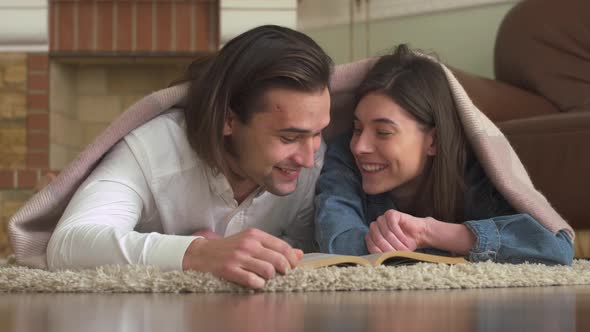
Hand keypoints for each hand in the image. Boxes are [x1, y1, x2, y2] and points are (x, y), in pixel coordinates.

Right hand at [182, 228, 303, 288]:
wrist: (202, 253)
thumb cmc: (230, 248)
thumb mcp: (252, 241)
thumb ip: (275, 247)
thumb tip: (299, 253)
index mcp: (255, 234)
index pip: (282, 246)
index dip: (292, 258)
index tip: (293, 266)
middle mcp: (248, 244)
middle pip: (278, 260)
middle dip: (284, 270)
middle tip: (281, 274)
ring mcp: (238, 257)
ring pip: (267, 271)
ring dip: (270, 278)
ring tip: (265, 277)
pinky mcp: (229, 269)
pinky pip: (252, 280)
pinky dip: (258, 284)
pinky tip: (255, 283)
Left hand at [365, 209, 429, 253]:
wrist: (418, 234)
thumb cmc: (404, 245)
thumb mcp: (393, 253)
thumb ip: (383, 255)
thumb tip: (377, 262)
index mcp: (371, 237)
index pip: (371, 246)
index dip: (382, 254)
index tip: (392, 259)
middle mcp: (374, 227)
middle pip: (378, 240)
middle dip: (390, 249)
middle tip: (400, 254)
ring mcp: (381, 219)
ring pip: (386, 233)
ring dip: (397, 243)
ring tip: (405, 249)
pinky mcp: (390, 213)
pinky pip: (392, 225)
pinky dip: (400, 235)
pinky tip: (406, 240)